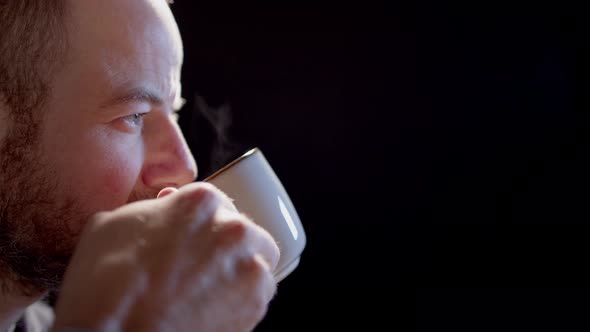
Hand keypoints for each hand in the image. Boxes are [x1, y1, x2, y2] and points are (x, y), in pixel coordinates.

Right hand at [52, 182, 279, 331]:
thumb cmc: (105, 286)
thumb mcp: (112, 225)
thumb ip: (151, 209)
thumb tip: (165, 206)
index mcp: (201, 201)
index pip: (216, 203)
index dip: (202, 224)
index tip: (195, 239)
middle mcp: (233, 229)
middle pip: (243, 231)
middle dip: (227, 246)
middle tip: (202, 267)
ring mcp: (250, 267)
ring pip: (258, 261)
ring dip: (239, 271)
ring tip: (208, 290)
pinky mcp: (256, 303)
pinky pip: (260, 294)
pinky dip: (242, 300)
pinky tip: (214, 308)